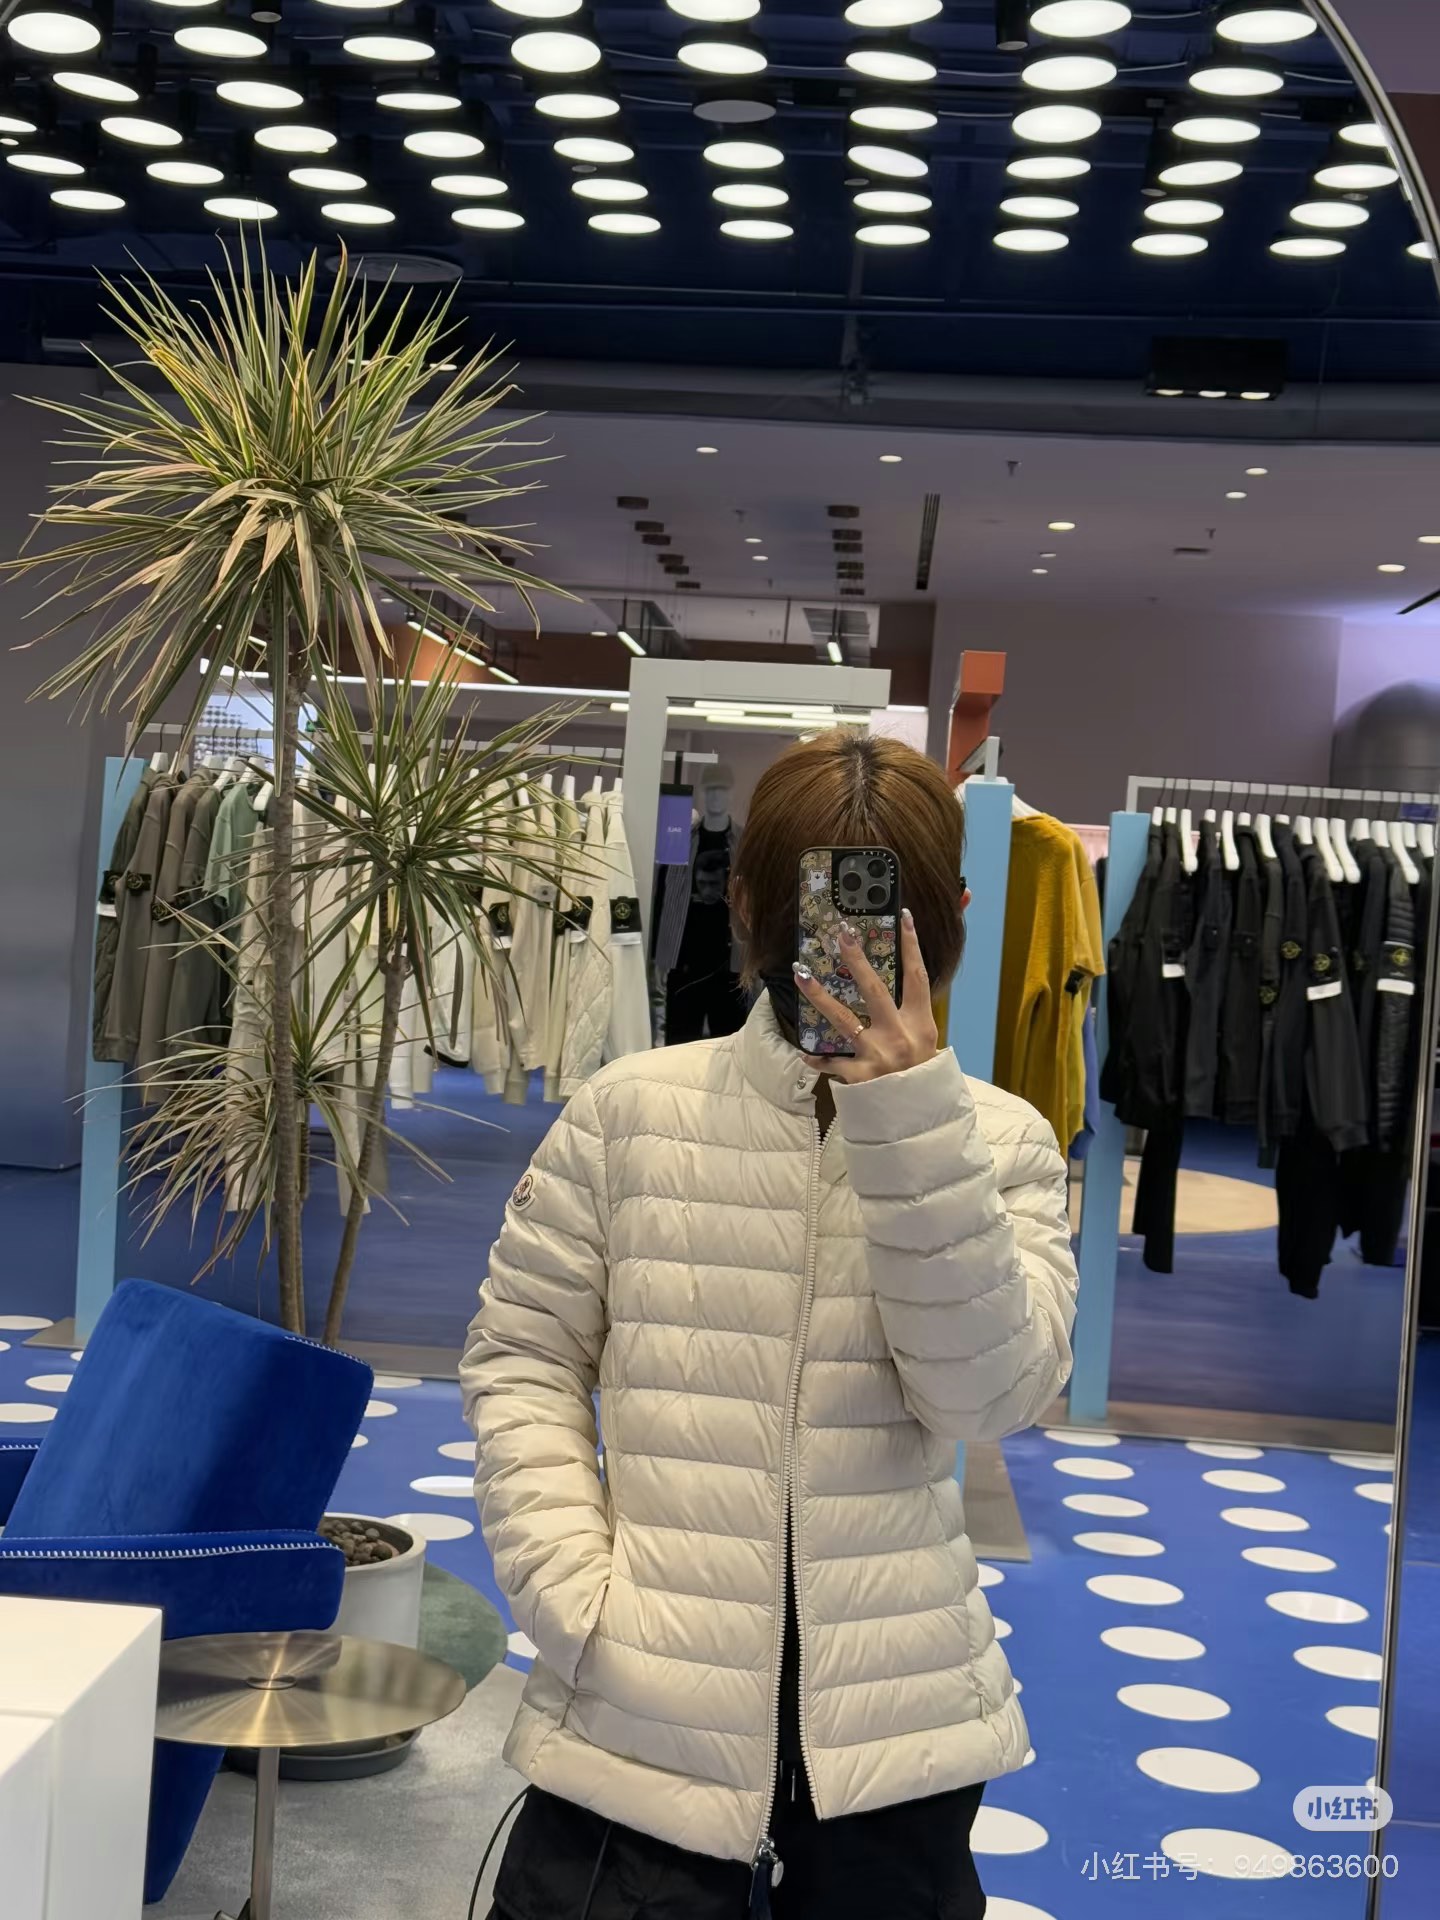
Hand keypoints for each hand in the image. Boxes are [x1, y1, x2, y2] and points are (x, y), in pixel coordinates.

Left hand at [792, 907, 938, 1083]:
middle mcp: (900, 1036)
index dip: (912, 946)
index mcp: (921, 1024)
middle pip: (874, 989)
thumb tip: (905, 986)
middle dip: (856, 959)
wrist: (920, 1120)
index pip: (917, 977)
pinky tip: (806, 1055)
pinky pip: (832, 1063)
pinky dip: (819, 1060)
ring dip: (819, 995)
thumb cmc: (921, 1077)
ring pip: (843, 1019)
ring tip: (800, 974)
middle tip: (841, 933)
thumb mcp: (926, 1045)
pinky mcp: (860, 1077)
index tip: (904, 916)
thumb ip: (913, 1017)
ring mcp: (878, 1056)